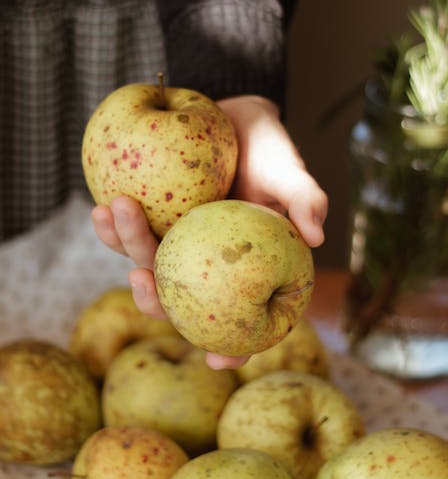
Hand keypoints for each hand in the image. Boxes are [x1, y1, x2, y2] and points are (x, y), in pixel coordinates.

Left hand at [91, 94, 327, 369]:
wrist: (235, 119)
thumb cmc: (270, 151)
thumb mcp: (290, 172)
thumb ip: (305, 199)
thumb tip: (316, 236)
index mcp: (247, 273)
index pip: (244, 320)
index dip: (233, 347)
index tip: (215, 359)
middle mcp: (210, 271)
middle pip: (183, 304)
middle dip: (156, 303)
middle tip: (141, 278)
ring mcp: (179, 250)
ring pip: (149, 268)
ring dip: (127, 249)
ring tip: (115, 215)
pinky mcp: (155, 223)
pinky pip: (128, 234)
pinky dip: (111, 227)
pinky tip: (100, 211)